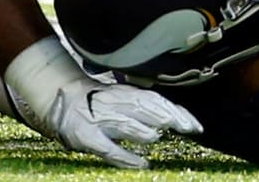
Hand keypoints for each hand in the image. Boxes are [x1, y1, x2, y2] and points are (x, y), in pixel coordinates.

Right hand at [6, 38, 202, 168]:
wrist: (62, 98)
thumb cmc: (101, 103)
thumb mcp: (125, 99)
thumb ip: (148, 107)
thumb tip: (177, 118)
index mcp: (127, 94)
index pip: (157, 102)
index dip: (178, 113)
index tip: (197, 127)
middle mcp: (116, 104)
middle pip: (145, 109)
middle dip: (167, 118)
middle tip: (187, 129)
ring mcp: (100, 120)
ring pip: (125, 124)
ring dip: (142, 130)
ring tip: (157, 136)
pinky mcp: (88, 138)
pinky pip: (109, 148)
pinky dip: (126, 156)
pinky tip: (143, 163)